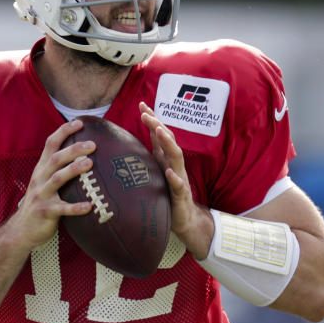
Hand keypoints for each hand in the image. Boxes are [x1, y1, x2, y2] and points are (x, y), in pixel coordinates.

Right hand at [8, 120, 94, 248]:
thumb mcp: (46, 182)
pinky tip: (89, 206)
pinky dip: (75, 208)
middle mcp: (39, 179)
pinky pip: (61, 209)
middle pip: (55, 159)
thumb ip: (59, 169)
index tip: (80, 122)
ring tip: (90, 164)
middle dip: (73, 149)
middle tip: (93, 144)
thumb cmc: (41, 202)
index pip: (50, 144)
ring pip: (57, 179)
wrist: (21, 230)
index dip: (64, 132)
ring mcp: (40, 195)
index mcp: (41, 169)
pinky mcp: (44, 212)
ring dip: (73, 170)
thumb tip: (86, 156)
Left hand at [139, 102, 213, 258]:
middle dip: (158, 125)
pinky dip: (174, 177)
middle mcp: (174, 164)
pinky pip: (179, 184)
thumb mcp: (157, 169)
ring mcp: (179, 177)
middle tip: (146, 113)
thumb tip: (140, 136)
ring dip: (168, 143)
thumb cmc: (168, 192)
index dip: (153, 118)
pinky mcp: (181, 195)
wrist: (184, 218)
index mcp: (166, 158)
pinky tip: (168, 172)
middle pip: (168, 140)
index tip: (142, 104)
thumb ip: (152, 152)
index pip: (160, 134)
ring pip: (176, 157)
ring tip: (159, 131)